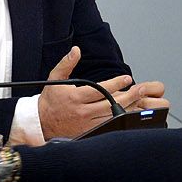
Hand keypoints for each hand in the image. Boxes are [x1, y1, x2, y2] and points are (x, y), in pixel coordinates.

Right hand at [36, 48, 167, 137]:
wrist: (42, 122)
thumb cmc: (50, 100)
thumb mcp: (55, 78)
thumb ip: (66, 63)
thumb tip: (76, 50)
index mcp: (75, 97)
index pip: (99, 90)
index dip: (116, 84)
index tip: (126, 78)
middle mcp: (82, 111)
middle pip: (111, 103)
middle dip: (129, 95)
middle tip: (140, 88)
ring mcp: (87, 123)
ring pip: (113, 115)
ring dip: (128, 107)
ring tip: (137, 98)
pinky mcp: (89, 131)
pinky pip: (109, 124)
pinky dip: (120, 118)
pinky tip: (128, 111)